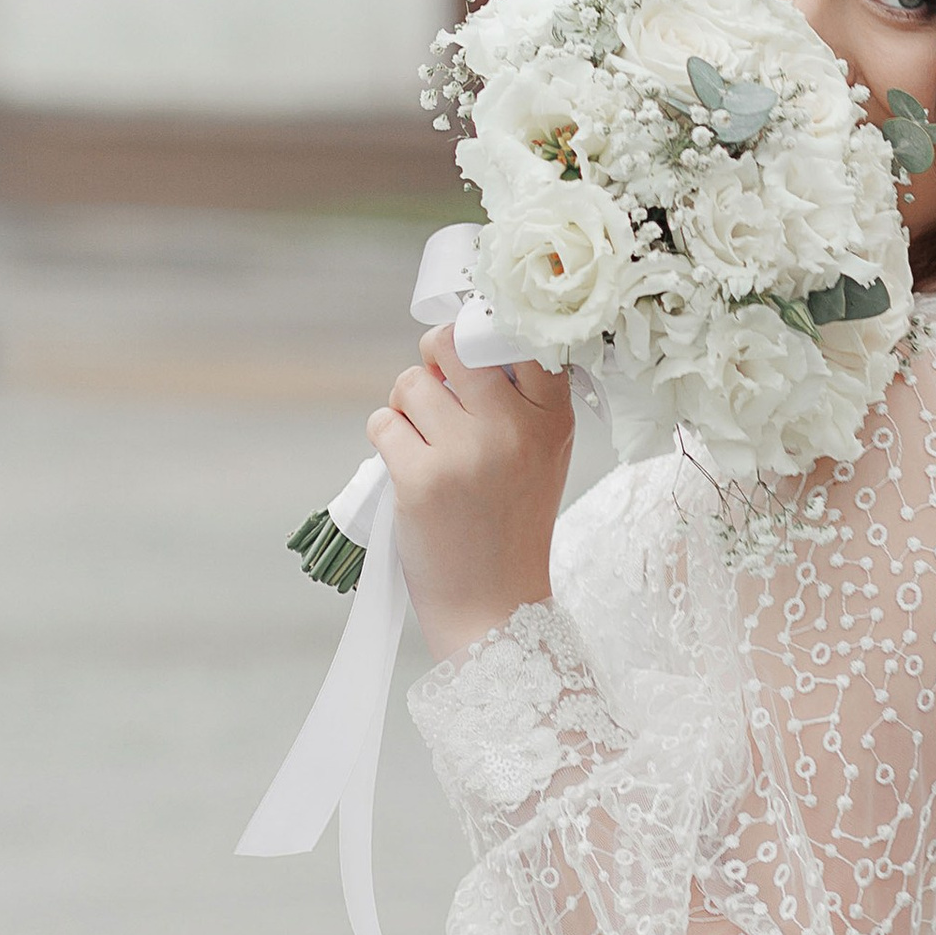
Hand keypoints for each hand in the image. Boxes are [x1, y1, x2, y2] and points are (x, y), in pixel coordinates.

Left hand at [368, 323, 575, 665]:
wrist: (496, 605)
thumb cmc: (512, 523)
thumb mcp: (543, 453)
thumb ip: (518, 399)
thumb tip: (459, 339)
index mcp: (552, 417)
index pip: (521, 334)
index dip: (486, 328)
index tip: (475, 347)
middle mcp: (514, 428)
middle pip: (451, 344)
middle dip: (432, 358)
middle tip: (437, 388)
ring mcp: (466, 453)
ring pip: (409, 383)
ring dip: (406, 406)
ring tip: (425, 443)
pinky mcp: (420, 479)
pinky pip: (383, 422)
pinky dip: (386, 439)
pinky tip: (408, 468)